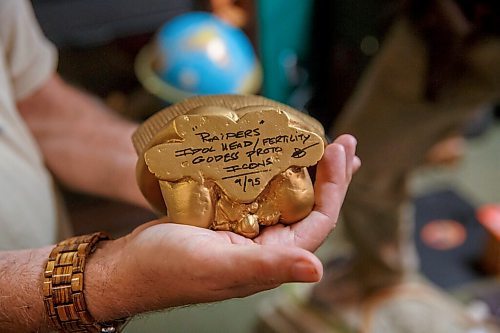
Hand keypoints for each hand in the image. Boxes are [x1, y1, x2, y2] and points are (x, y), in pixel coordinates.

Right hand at [86, 135, 359, 320]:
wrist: (129, 267)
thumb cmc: (168, 269)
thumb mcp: (219, 265)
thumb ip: (268, 265)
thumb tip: (318, 270)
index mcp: (272, 257)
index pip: (320, 220)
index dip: (335, 186)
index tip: (339, 150)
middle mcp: (266, 244)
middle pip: (309, 205)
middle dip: (330, 175)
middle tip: (342, 143)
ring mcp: (247, 228)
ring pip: (286, 195)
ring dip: (304, 170)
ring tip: (320, 144)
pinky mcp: (228, 215)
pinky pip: (258, 189)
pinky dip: (270, 169)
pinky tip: (273, 153)